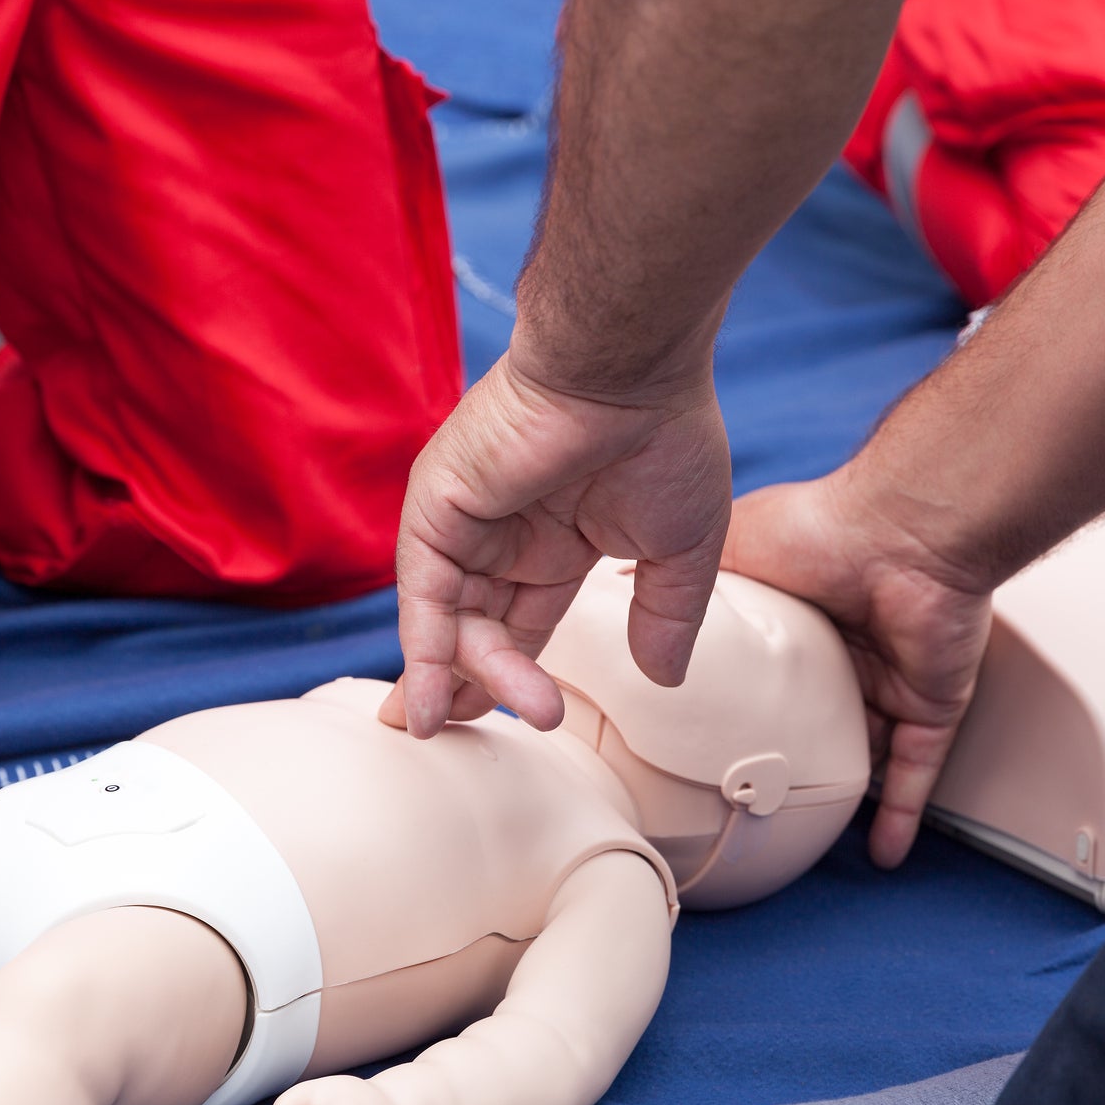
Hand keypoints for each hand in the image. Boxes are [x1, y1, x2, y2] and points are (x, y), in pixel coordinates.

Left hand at [379, 347, 732, 737]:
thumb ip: (666, 616)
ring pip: (449, 619)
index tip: (514, 725)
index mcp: (556, 540)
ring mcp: (466, 518)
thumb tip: (663, 680)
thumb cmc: (666, 437)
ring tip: (463, 723)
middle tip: (473, 736)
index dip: (513, 676)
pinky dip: (422, 648)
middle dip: (475, 687)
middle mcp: (503, 533)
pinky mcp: (437, 504)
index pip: (522, 623)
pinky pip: (422, 591)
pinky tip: (428, 697)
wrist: (632, 368)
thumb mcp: (682, 549)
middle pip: (477, 629)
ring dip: (460, 676)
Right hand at [724, 469, 994, 868]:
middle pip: (818, 719)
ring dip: (842, 792)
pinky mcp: (931, 705)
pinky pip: (917, 772)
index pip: (769, 674)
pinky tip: (882, 856)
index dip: (741, 706)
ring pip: (865, 752)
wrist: (902, 535)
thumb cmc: (819, 528)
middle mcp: (849, 652)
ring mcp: (893, 682)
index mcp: (803, 618)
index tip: (703, 741)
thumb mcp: (729, 547)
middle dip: (793, 756)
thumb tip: (616, 584)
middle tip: (748, 796)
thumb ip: (684, 577)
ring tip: (802, 834)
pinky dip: (902, 815)